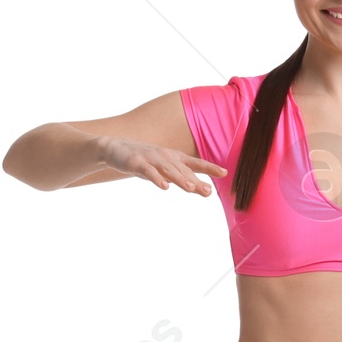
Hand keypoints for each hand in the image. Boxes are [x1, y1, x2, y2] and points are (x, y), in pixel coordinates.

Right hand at [94, 135, 223, 196]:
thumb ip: (181, 178)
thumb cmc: (146, 161)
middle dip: (197, 181)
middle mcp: (166, 158)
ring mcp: (152, 160)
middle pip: (184, 171)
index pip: (196, 163)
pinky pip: (149, 172)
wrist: (117, 148)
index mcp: (175, 158)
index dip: (210, 168)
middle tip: (208, 192)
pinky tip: (164, 187)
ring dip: (180, 180)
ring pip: (169, 171)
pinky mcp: (138, 164)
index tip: (224, 173)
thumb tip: (201, 188)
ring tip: (191, 189)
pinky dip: (157, 179)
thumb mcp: (165, 168)